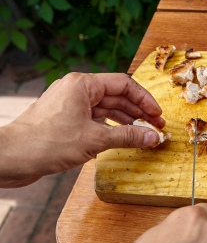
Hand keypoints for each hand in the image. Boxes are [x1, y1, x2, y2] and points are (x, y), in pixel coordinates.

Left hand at [0, 72, 164, 186]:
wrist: (11, 158)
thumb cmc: (47, 143)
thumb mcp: (95, 140)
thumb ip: (128, 137)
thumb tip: (153, 137)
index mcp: (83, 84)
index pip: (124, 84)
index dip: (144, 99)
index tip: (157, 114)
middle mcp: (77, 89)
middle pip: (116, 96)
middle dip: (137, 112)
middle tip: (155, 126)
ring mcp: (70, 104)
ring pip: (106, 108)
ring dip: (126, 120)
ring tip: (143, 133)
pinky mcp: (65, 119)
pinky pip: (95, 118)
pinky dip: (110, 127)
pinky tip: (123, 137)